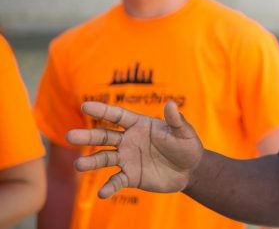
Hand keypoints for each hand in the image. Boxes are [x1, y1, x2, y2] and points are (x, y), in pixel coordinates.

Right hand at [66, 101, 202, 198]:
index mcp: (139, 125)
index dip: (102, 110)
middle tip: (70, 136)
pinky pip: (116, 180)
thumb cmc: (187, 146)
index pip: (117, 116)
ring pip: (104, 158)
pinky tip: (103, 193)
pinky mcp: (131, 176)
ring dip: (91, 162)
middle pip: (104, 136)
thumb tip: (171, 104)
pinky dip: (109, 186)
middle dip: (87, 136)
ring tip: (79, 166)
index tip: (85, 105)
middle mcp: (129, 140)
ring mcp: (127, 158)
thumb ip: (176, 120)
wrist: (190, 171)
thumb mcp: (184, 133)